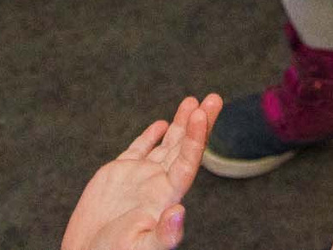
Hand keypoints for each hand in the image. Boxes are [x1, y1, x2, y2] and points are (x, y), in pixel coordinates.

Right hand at [60, 94, 216, 249]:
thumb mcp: (140, 248)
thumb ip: (163, 234)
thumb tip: (180, 212)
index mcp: (165, 197)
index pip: (188, 162)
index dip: (197, 138)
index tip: (203, 114)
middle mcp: (157, 184)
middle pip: (184, 147)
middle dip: (199, 123)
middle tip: (214, 98)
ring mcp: (139, 177)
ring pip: (166, 144)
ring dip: (180, 123)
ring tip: (193, 101)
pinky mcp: (118, 174)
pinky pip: (140, 149)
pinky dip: (150, 136)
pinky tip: (162, 124)